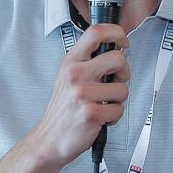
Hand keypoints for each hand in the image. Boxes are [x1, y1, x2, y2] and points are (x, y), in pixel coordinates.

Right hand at [27, 24, 130, 167]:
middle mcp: (75, 74)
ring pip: (123, 89)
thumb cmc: (63, 109)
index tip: (123, 41)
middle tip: (114, 83)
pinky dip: (113, 117)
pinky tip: (99, 118)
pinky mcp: (91, 113)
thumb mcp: (68, 77)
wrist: (48, 140)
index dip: (116, 32)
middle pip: (118, 59)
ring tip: (101, 105)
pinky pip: (118, 110)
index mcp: (71, 62)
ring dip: (117, 101)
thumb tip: (116, 48)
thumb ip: (88, 62)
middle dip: (124, 73)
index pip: (95, 32)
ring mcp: (82, 93)